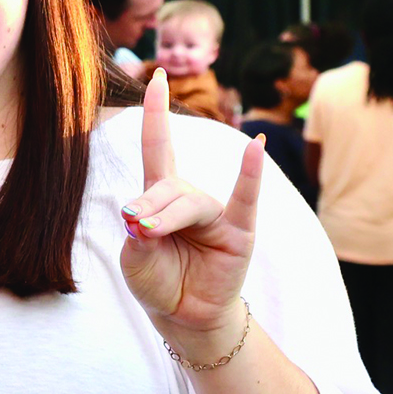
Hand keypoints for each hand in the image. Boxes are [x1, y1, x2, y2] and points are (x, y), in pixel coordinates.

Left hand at [119, 70, 262, 351]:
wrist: (182, 315)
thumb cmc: (157, 280)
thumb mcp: (135, 259)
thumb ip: (138, 235)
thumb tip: (142, 216)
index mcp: (160, 197)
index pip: (157, 147)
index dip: (156, 114)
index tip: (155, 77)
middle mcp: (189, 198)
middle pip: (166, 186)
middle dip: (149, 206)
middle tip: (137, 226)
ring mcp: (217, 214)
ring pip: (189, 203)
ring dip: (168, 217)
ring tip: (152, 233)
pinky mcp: (238, 233)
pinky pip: (246, 200)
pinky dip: (251, 174)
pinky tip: (257, 145)